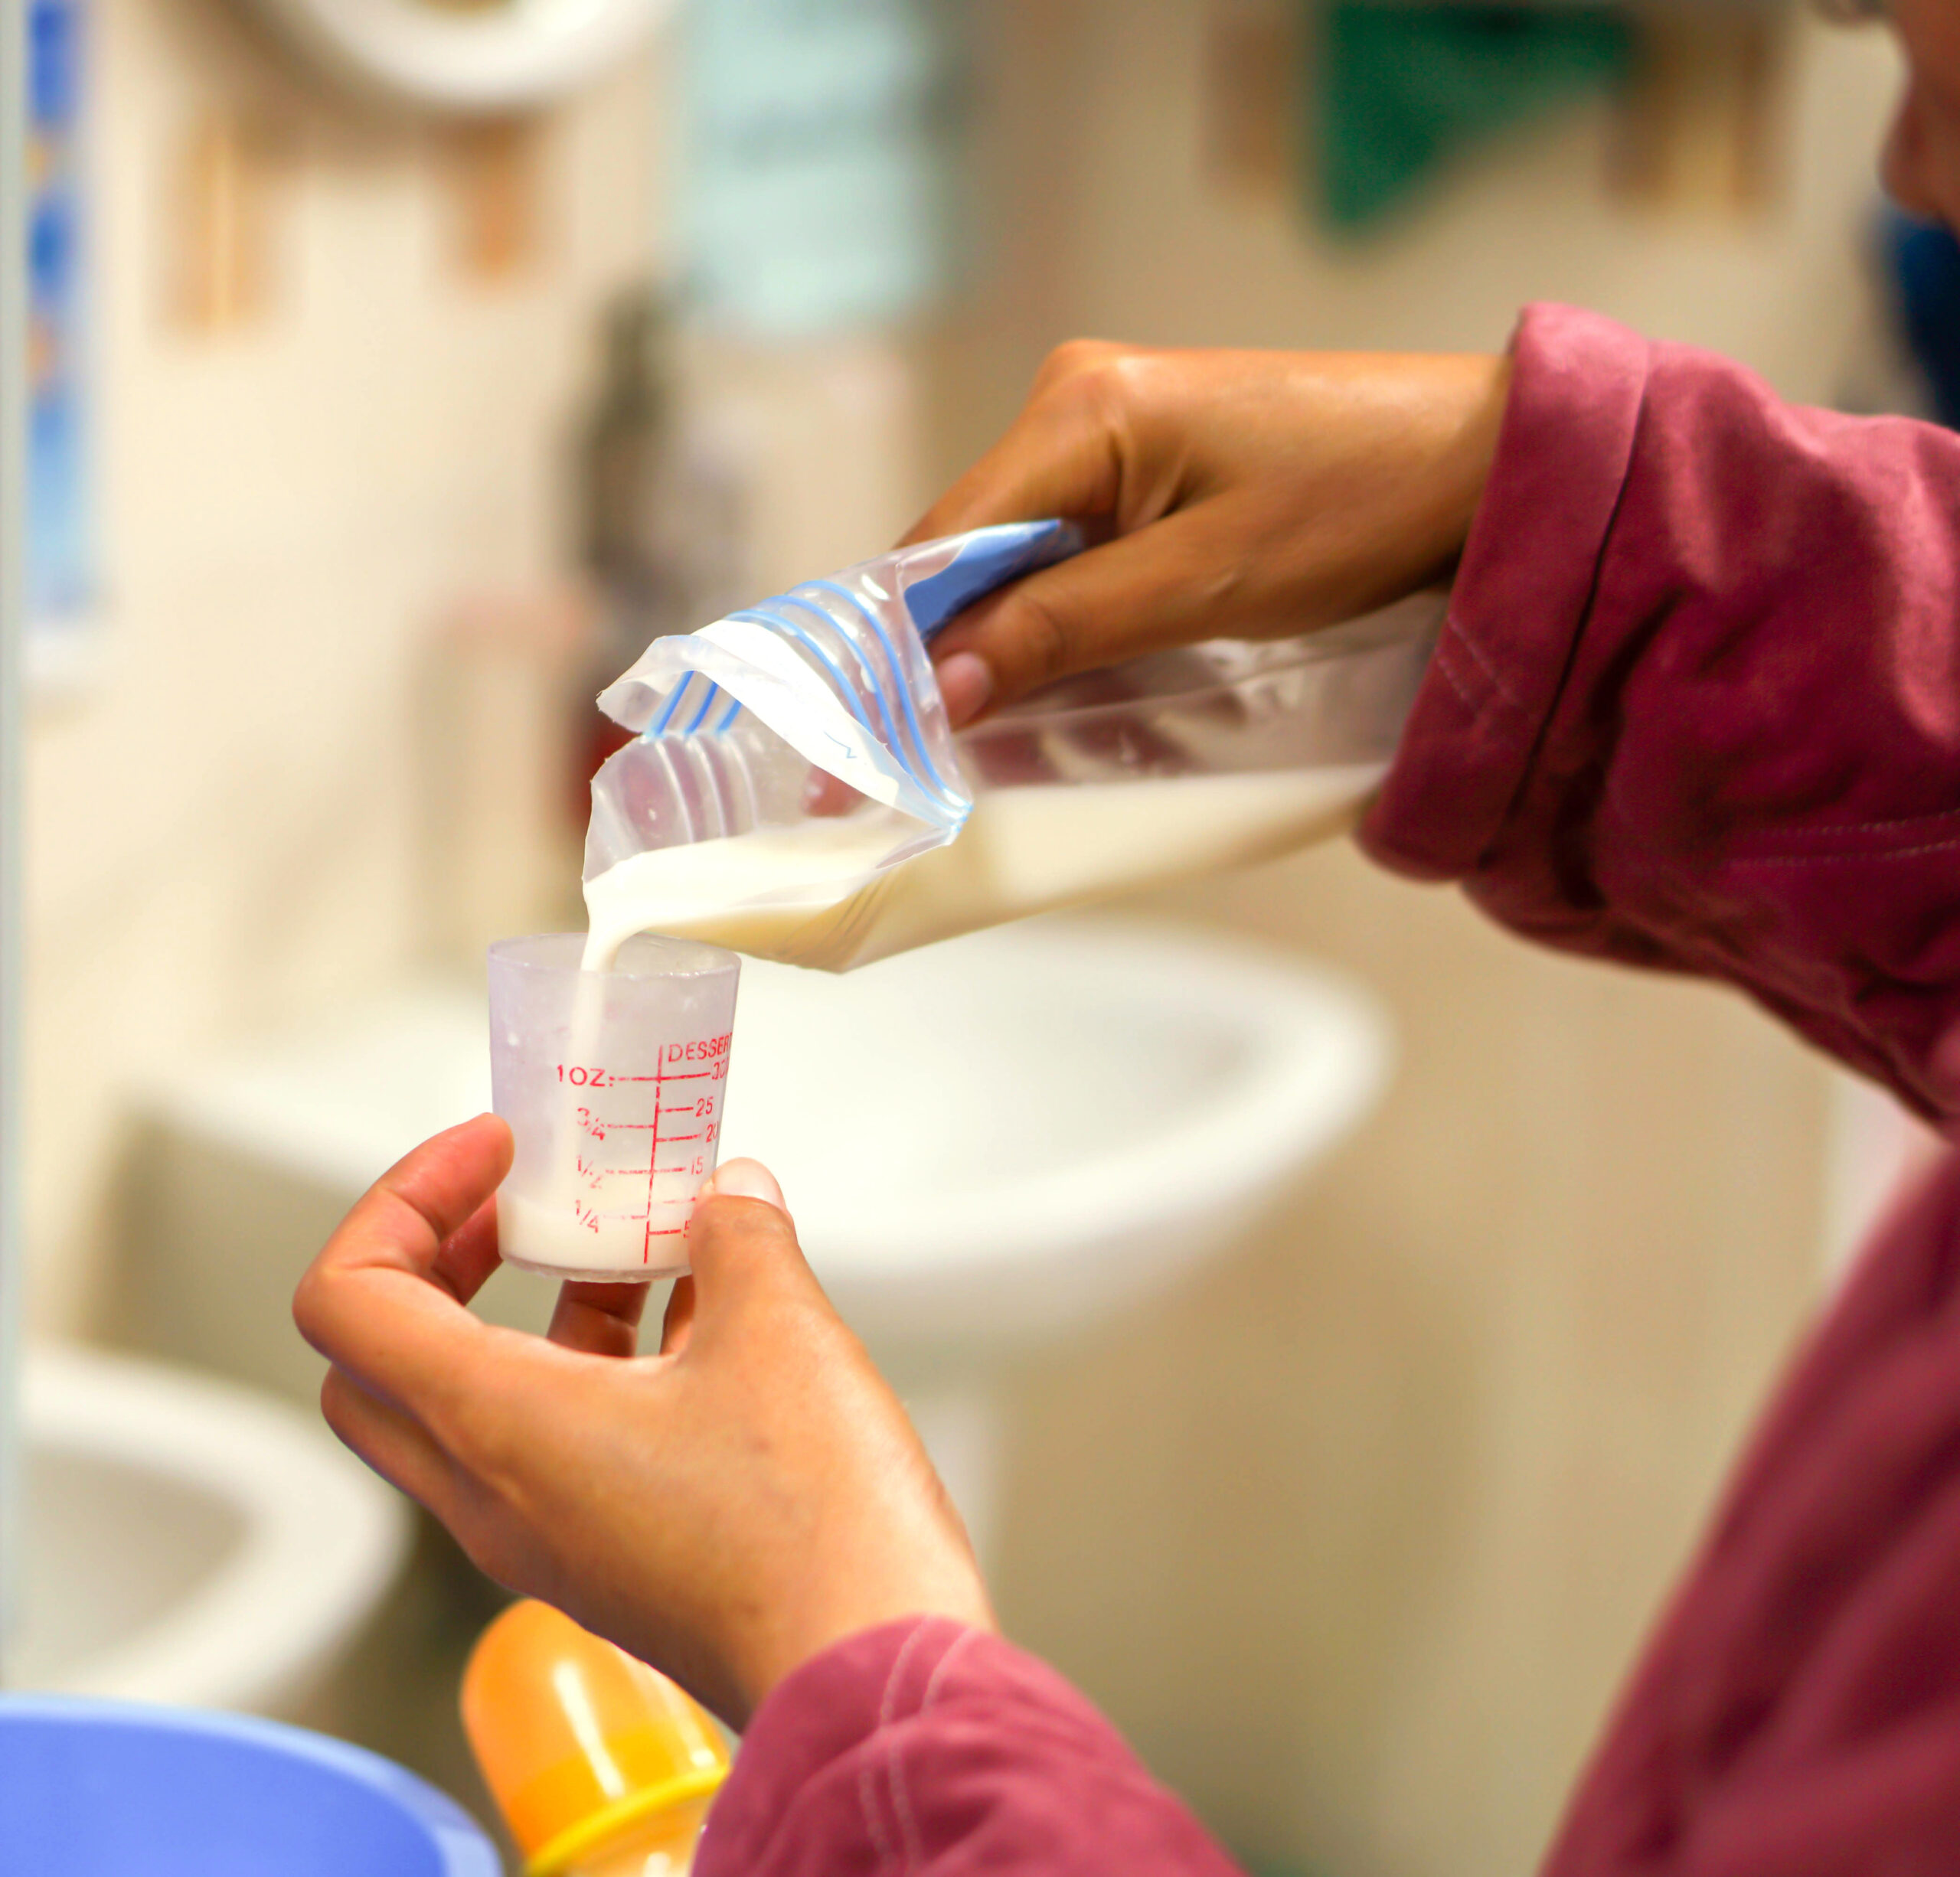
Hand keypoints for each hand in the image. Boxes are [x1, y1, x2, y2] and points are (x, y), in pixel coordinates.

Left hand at [292, 1116, 993, 1726]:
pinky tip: (701, 1315)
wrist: (868, 1668)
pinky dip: (598, 1362)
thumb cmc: (808, 1522)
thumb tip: (729, 1192)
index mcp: (497, 1427)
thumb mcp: (778, 1329)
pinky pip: (556, 1441)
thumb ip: (738, 1235)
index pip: (348, 1302)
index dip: (404, 1198)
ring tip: (637, 1240)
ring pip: (476, 1401)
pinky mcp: (608, 1556)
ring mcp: (548, 1535)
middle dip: (440, 1256)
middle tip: (523, 1199)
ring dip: (535, 1305)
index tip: (498, 1152)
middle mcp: (494, 1494)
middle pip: (382, 1359)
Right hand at [906, 341, 1511, 722]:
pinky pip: (1067, 555)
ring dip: (1012, 647)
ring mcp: (1108, 430)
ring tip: (1011, 736)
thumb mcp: (1203, 585)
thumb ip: (1062, 630)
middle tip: (937, 763)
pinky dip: (1061, 623)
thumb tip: (940, 685)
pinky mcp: (1146, 464)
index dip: (897, 648)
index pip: (938, 541)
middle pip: (965, 551)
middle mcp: (1072, 401)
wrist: (1478, 462)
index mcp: (1077, 408)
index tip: (866, 745)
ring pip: (1014, 561)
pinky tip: (1074, 680)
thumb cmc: (1358, 507)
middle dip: (954, 654)